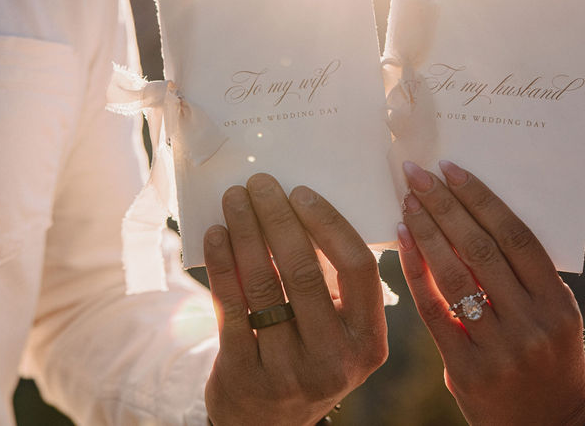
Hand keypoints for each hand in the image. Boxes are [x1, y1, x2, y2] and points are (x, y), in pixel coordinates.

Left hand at [203, 173, 387, 425]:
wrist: (267, 423)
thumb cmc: (308, 355)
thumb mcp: (338, 329)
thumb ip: (333, 280)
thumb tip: (305, 205)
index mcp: (368, 341)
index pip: (357, 268)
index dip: (329, 224)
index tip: (301, 192)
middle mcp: (334, 360)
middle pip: (305, 272)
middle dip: (279, 218)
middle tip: (260, 183)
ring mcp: (288, 372)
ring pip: (264, 286)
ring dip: (246, 233)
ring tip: (234, 199)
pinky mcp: (244, 375)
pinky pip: (231, 307)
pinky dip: (223, 264)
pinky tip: (216, 235)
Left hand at [397, 160, 584, 425]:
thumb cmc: (547, 359)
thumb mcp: (553, 316)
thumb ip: (522, 276)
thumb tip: (472, 214)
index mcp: (557, 302)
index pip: (516, 236)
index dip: (481, 199)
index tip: (452, 169)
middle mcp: (533, 323)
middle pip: (482, 249)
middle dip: (446, 206)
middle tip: (417, 174)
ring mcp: (501, 349)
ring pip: (456, 277)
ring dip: (427, 232)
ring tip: (407, 203)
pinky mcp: (468, 370)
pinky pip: (435, 311)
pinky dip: (417, 272)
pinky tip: (402, 243)